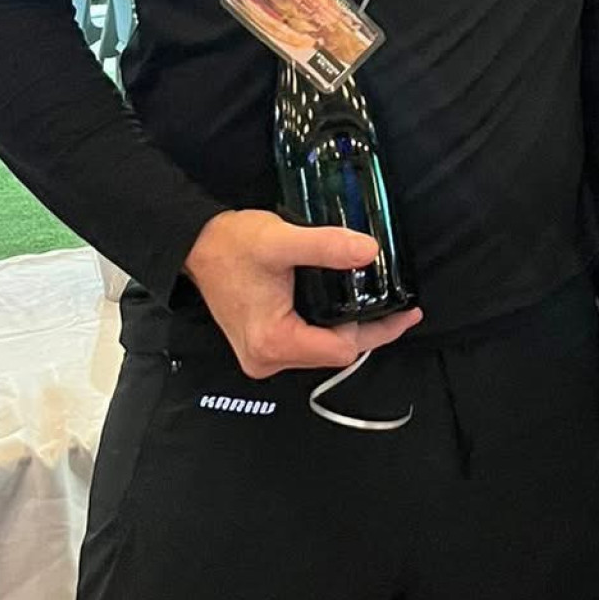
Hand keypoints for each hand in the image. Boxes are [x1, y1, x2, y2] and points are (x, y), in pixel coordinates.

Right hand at [181, 208, 422, 379]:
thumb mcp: (281, 240)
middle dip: (370, 332)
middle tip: (404, 310)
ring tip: (382, 306)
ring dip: (350, 329)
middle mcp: (267, 359)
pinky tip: (349, 309)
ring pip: (323, 350)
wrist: (194, 245)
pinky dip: (331, 327)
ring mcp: (263, 356)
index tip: (401, 309)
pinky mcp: (262, 345)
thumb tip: (370, 252)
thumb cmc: (231, 244)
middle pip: (335, 353)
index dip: (373, 328)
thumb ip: (326, 246)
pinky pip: (308, 343)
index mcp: (273, 342)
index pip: (341, 349)